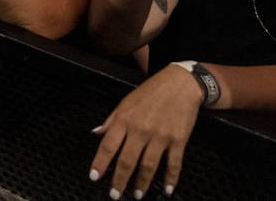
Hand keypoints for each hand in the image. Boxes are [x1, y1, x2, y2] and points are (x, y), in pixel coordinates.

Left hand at [88, 64, 203, 198]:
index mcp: (124, 120)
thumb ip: (111, 120)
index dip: (100, 163)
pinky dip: (170, 179)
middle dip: (119, 180)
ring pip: (148, 166)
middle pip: (127, 161)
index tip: (95, 177)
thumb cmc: (150, 92)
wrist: (180, 85)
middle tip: (114, 195)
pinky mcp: (179, 141)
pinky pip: (174, 164)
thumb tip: (96, 133)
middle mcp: (141, 130)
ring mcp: (160, 136)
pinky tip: (166, 189)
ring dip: (142, 183)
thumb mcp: (125, 102)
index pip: (108, 146)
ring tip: (137, 195)